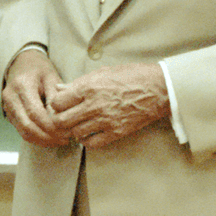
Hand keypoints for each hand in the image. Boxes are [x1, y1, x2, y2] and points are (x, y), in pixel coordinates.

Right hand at [1, 49, 70, 147]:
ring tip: (60, 141)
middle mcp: (11, 98)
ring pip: (24, 133)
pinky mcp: (10, 115)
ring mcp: (8, 108)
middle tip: (65, 140)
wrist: (22, 63)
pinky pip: (22, 132)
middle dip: (48, 137)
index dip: (51, 127)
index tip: (66, 132)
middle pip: (27, 127)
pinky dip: (37, 138)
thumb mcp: (52, 77)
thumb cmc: (39, 69)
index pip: (35, 113)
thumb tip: (62, 119)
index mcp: (22, 86)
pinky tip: (51, 138)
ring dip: (43, 140)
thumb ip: (56, 97)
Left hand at [49, 63, 168, 148]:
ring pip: (75, 133)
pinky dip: (87, 140)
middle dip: (60, 120)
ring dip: (74, 130)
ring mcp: (105, 120)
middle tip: (65, 118)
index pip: (57, 102)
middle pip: (62, 121)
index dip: (56, 104)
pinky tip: (89, 133)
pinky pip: (92, 143)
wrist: (158, 88)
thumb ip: (79, 82)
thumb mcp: (104, 72)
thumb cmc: (132, 76)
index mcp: (89, 87)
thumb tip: (60, 88)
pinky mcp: (116, 132)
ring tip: (78, 124)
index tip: (61, 105)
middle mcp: (94, 104)